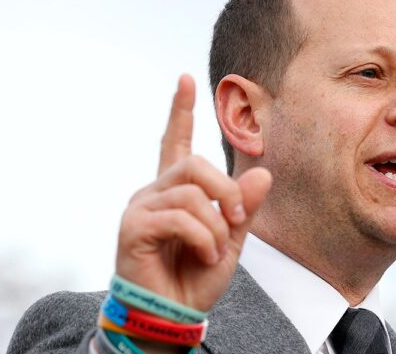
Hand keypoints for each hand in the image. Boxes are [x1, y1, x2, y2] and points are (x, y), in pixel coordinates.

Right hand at [115, 74, 271, 310]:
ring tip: (215, 249)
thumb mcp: (232, 239)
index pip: (176, 142)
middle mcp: (154, 191)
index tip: (185, 79)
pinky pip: (178, 216)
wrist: (173, 316)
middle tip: (236, 220)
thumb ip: (244, 206)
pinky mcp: (132, 228)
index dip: (181, 111)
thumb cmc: (196, 277)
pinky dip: (202, 236)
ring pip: (191, 191)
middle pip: (195, 163)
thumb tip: (263, 172)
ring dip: (215, 223)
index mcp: (177, 190)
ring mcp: (140, 207)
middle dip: (225, 190)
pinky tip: (203, 255)